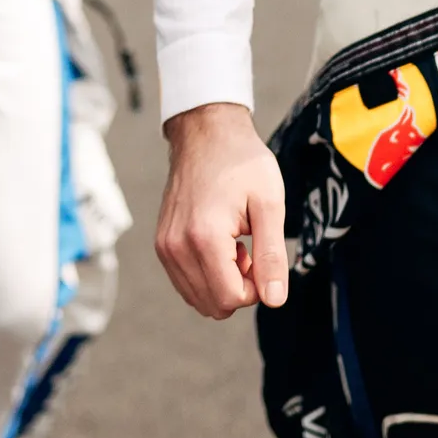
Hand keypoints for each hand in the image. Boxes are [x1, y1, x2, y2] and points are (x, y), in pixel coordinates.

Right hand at [156, 100, 287, 318]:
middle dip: (239, 287)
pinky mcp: (162, 243)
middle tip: (249, 248)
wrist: (207, 132)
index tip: (261, 256)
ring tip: (234, 243)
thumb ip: (272, 255)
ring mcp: (165, 246)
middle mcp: (176, 246)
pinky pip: (186, 283)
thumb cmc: (241, 161)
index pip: (230, 299)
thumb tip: (275, 300)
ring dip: (222, 282)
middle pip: (213, 305)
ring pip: (198, 298)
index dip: (256, 288)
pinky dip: (207, 275)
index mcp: (204, 236)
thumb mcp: (269, 203)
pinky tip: (219, 243)